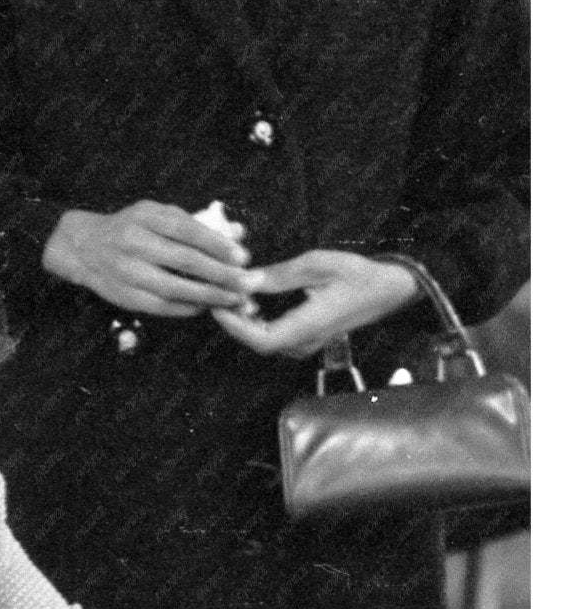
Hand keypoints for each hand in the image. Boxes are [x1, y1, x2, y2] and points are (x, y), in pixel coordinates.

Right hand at [42, 204, 256, 316]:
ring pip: (175, 288)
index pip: (187, 230)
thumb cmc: (130, 227)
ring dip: (210, 295)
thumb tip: (237, 232)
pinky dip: (188, 308)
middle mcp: (133, 243)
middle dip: (222, 273)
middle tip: (248, 282)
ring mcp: (127, 272)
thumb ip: (196, 223)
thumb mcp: (157, 214)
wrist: (84, 247)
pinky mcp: (125, 296)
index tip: (243, 256)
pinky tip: (207, 306)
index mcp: (144, 216)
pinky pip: (162, 306)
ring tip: (234, 298)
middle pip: (185, 260)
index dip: (217, 244)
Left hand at [211, 250, 419, 360]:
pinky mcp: (311, 337)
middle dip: (235, 321)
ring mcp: (310, 342)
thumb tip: (246, 280)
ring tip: (234, 295)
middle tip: (222, 294)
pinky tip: (253, 302)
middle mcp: (307, 341)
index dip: (234, 327)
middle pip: (259, 343)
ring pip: (267, 341)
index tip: (218, 304)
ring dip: (246, 322)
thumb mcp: (319, 265)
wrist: (391, 288)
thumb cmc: (359, 274)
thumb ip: (280, 275)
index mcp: (309, 325)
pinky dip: (259, 322)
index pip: (262, 340)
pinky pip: (278, 337)